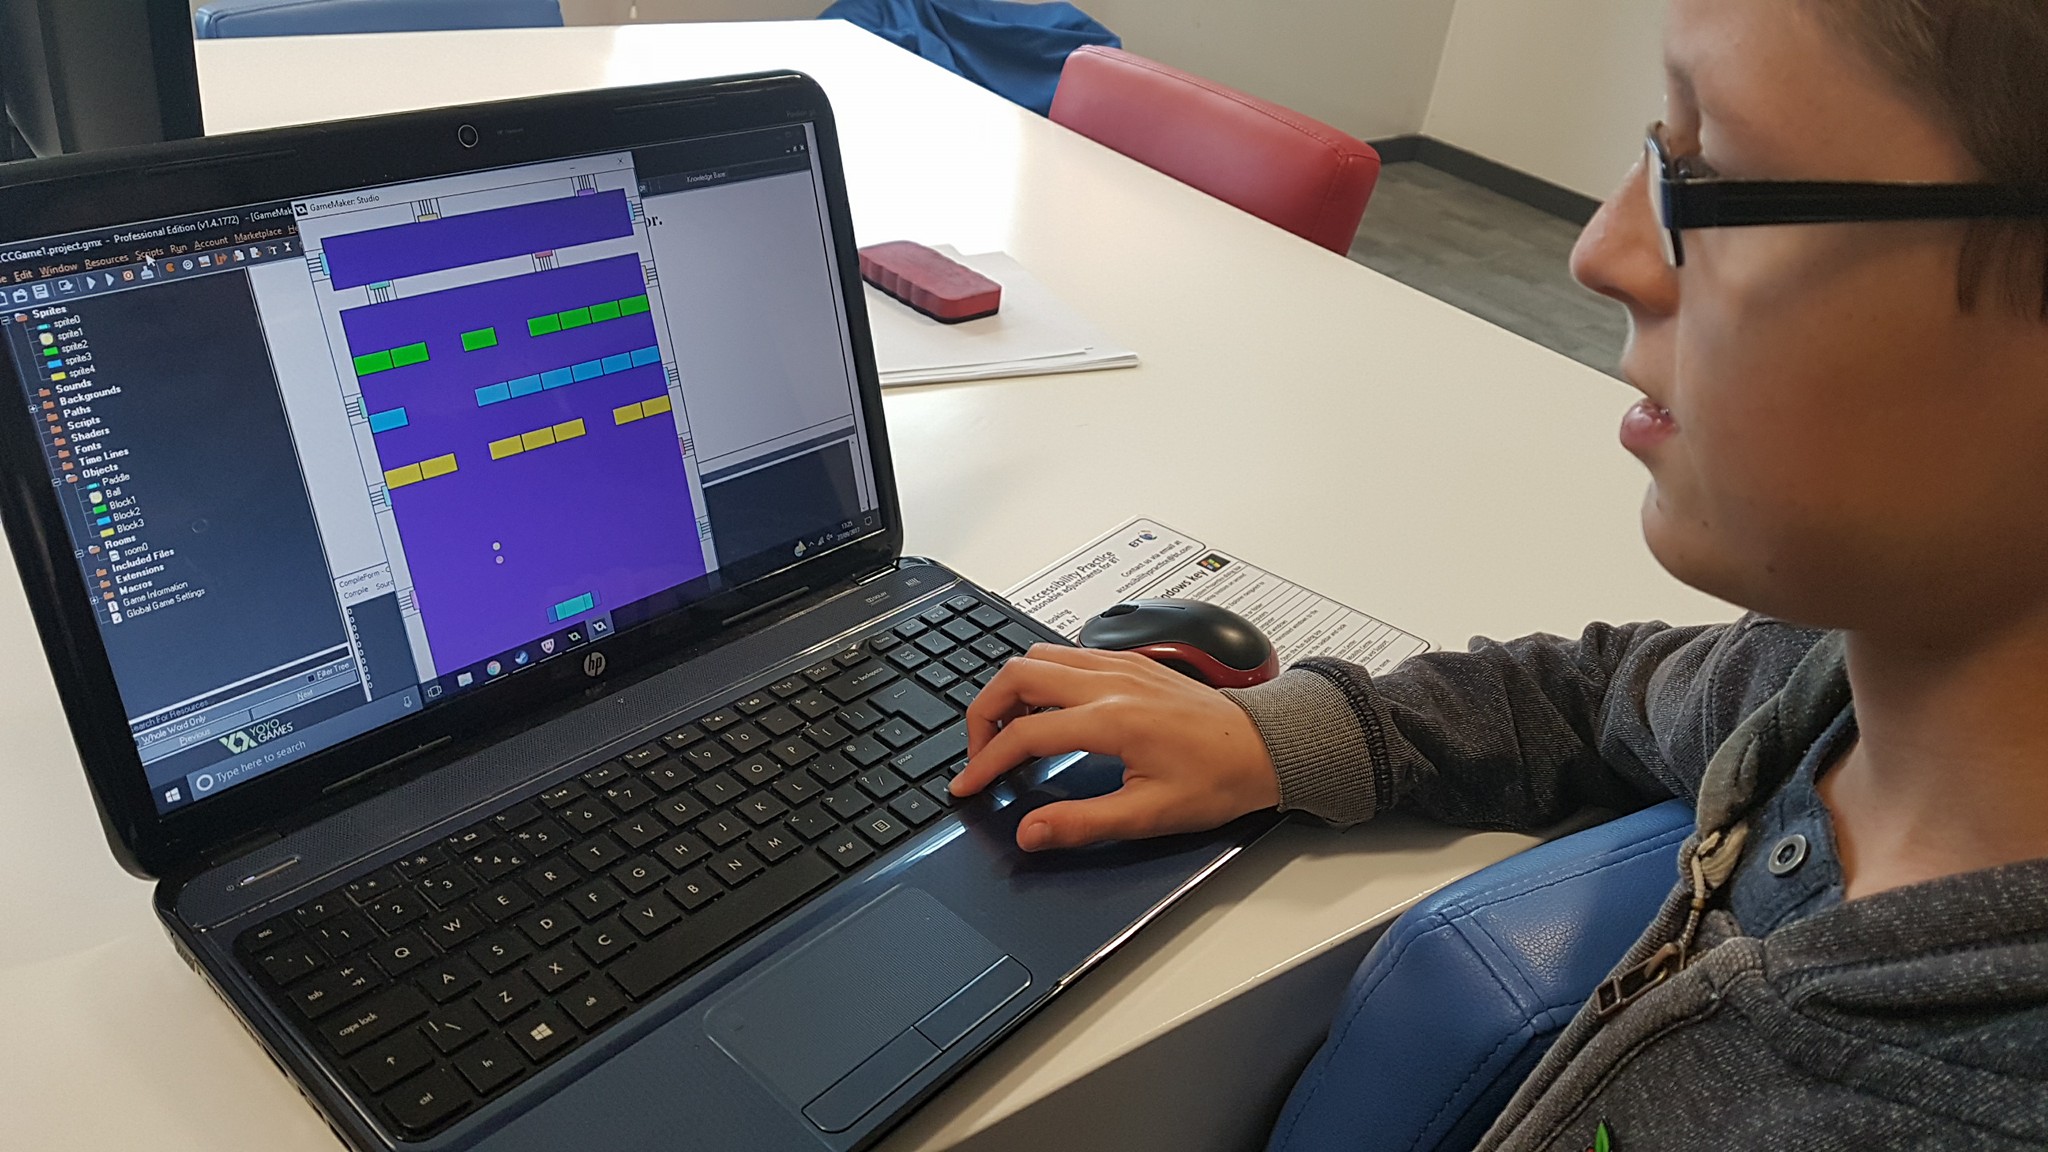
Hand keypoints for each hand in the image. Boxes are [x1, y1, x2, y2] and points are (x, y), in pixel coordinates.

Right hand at [952, 644, 1281, 851]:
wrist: (1266, 747)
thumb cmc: (1218, 778)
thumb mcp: (1149, 814)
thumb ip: (1081, 823)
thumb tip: (1030, 832)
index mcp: (1112, 719)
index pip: (1025, 734)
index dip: (985, 762)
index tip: (968, 784)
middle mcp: (1110, 682)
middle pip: (1017, 675)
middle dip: (983, 712)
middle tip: (979, 752)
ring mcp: (1120, 665)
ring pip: (1038, 656)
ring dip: (1009, 689)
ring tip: (1005, 731)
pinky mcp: (1130, 662)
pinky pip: (1066, 654)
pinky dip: (1039, 677)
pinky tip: (1045, 710)